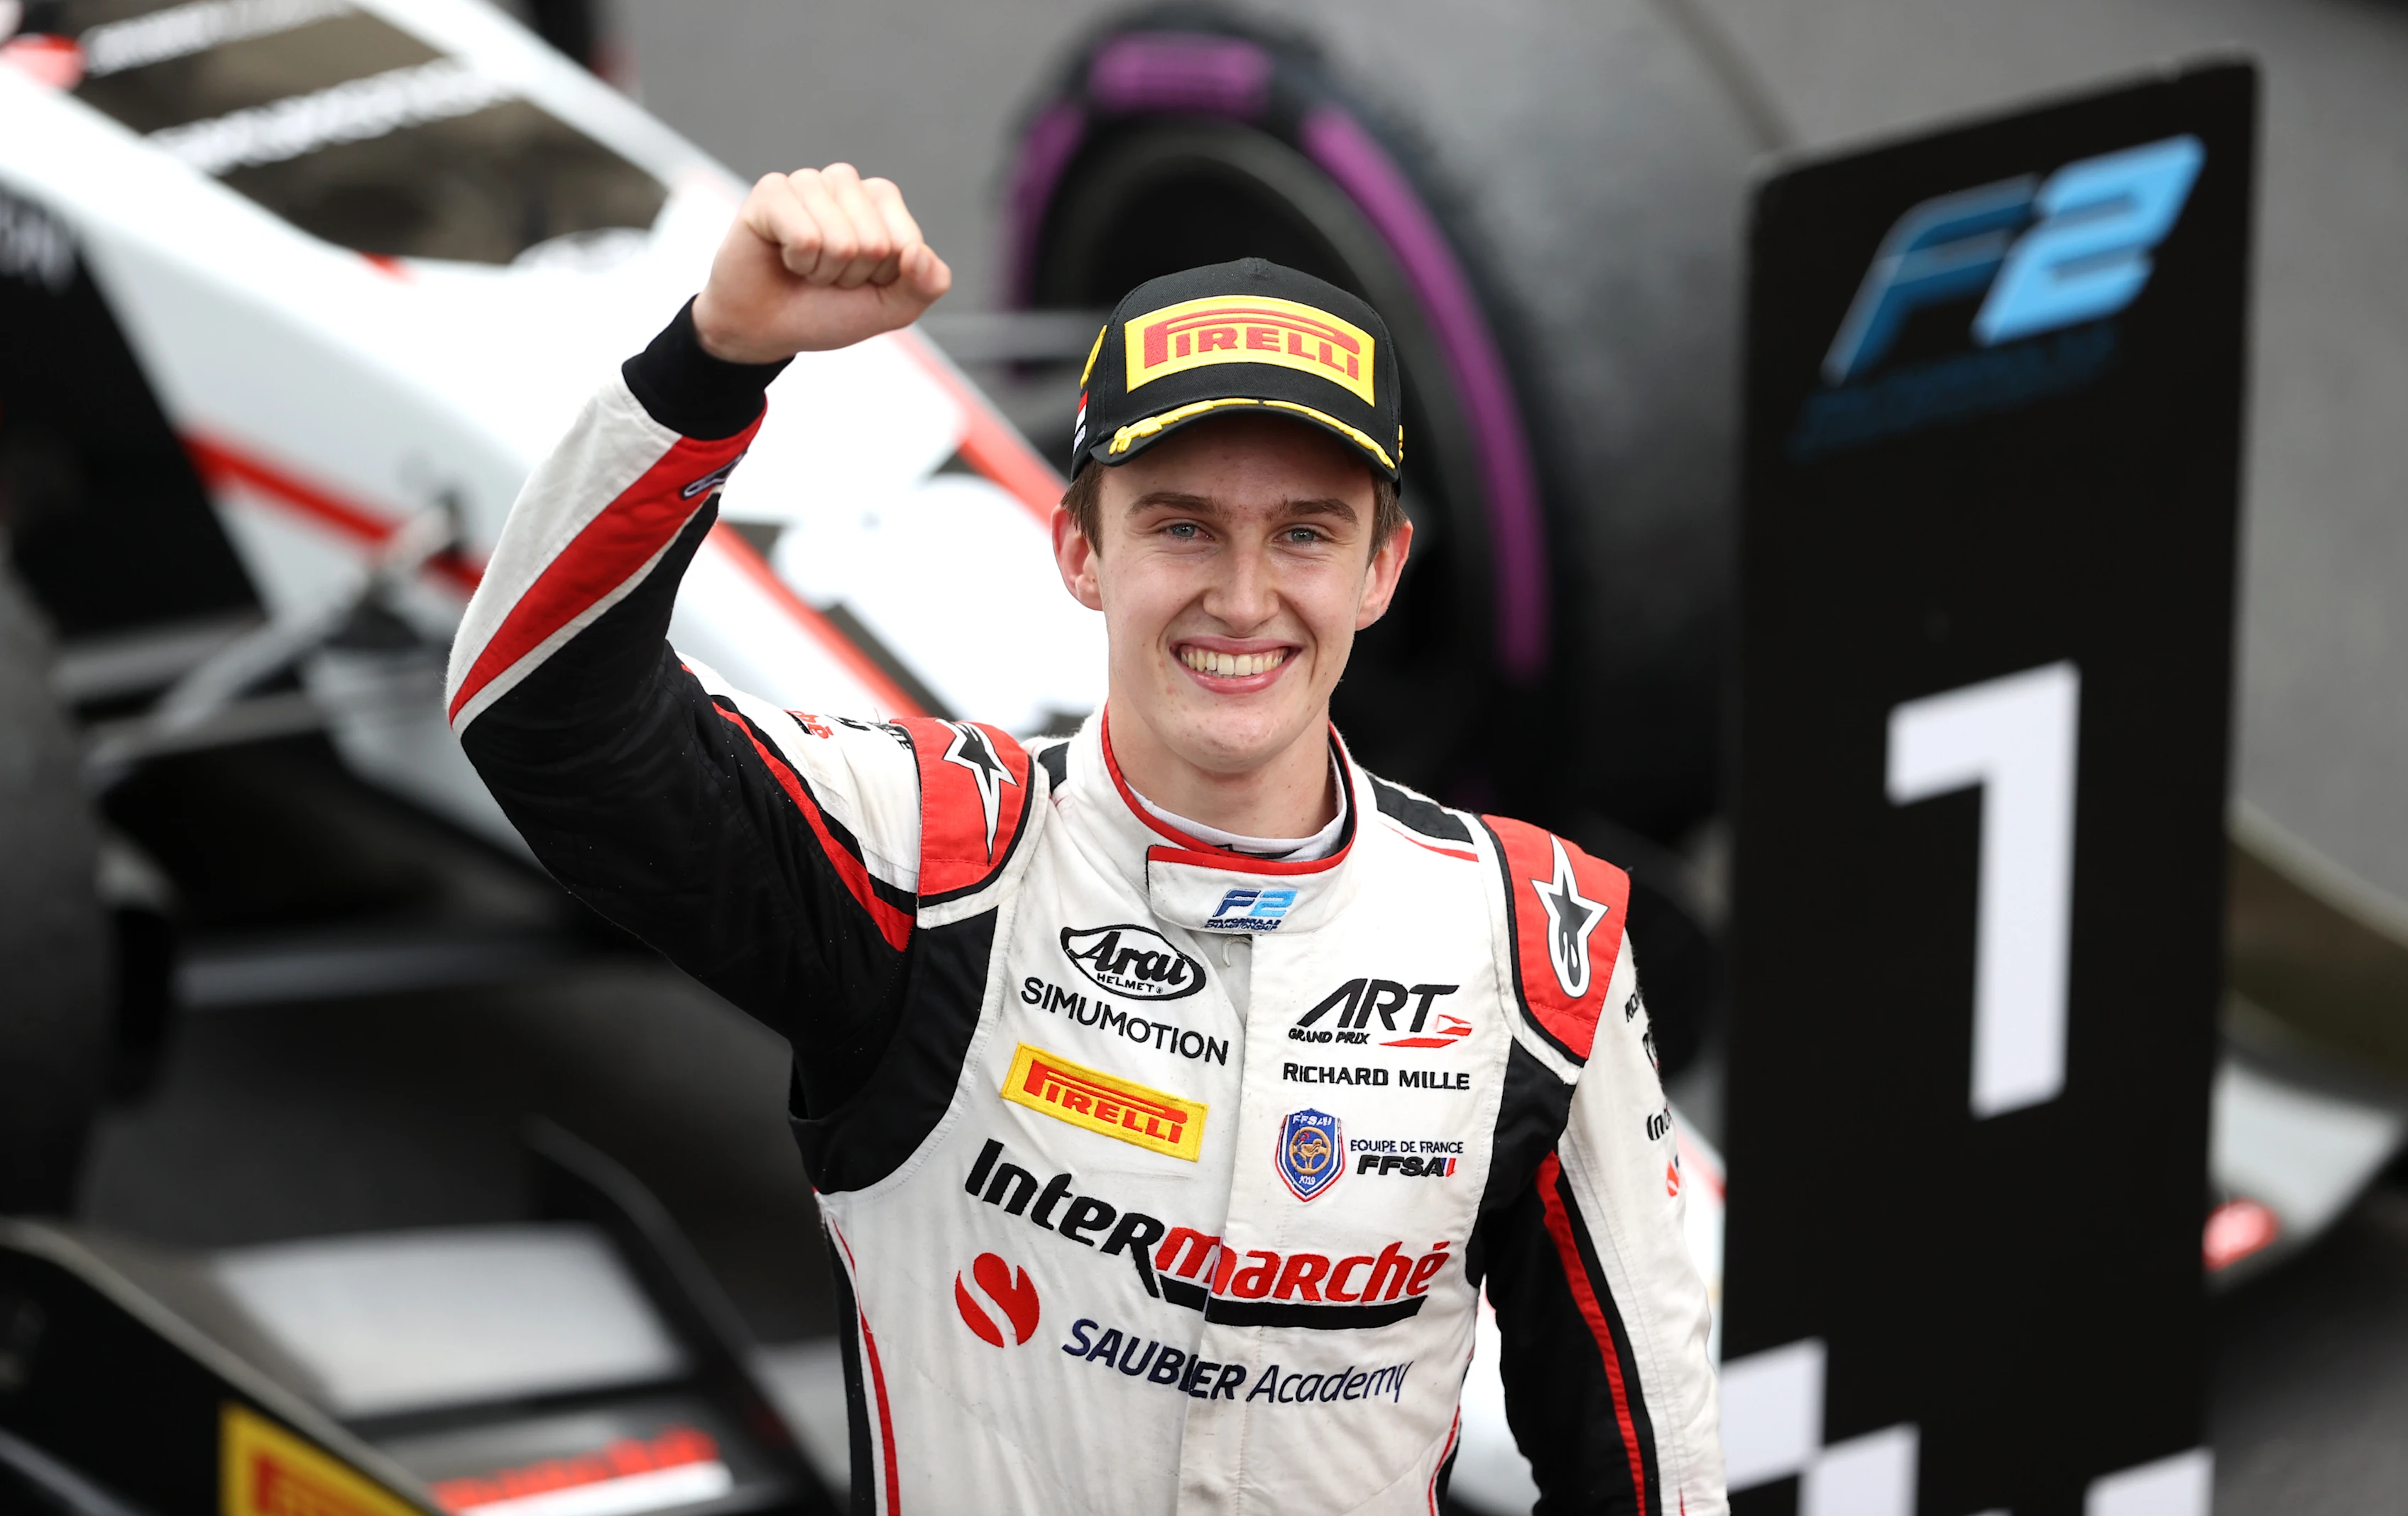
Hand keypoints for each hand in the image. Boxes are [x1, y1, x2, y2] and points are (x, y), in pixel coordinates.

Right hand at [690, 164, 951, 363]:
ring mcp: (807, 182)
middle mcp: (846, 183)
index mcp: (882, 200)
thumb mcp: (891, 309)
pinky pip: (804, 237)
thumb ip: (926, 285)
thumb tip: (919, 252)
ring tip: (806, 267)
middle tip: (827, 276)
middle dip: (852, 276)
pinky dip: (797, 262)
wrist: (767, 329)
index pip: (907, 242)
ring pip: (840, 240)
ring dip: (823, 271)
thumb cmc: (829, 311)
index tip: (860, 280)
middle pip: (875, 242)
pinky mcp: (772, 191)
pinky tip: (784, 257)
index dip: (885, 278)